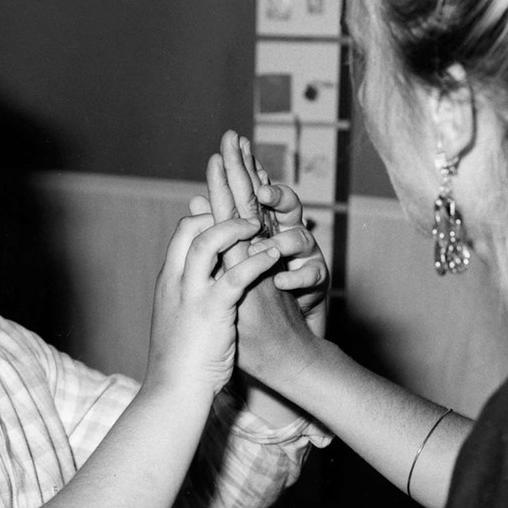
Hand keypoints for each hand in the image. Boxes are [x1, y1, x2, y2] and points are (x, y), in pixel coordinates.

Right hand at [147, 213, 282, 399]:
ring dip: (234, 228)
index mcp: (169, 282)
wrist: (174, 391)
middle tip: (243, 210)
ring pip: (207, 243)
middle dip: (216, 210)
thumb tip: (198, 286)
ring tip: (256, 225)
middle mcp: (176, 282)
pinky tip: (271, 256)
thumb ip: (186, 297)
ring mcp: (192, 295)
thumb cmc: (179, 361)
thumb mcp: (178, 319)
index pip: (182, 234)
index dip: (205, 219)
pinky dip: (254, 262)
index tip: (227, 215)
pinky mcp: (212, 311)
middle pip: (190, 228)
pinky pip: (235, 276)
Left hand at [190, 131, 328, 390]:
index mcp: (255, 240)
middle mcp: (279, 245)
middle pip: (273, 206)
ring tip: (266, 234)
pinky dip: (297, 274)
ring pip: (298, 235)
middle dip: (259, 182)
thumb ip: (217, 239)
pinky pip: (311, 273)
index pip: (244, 202)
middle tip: (244, 158)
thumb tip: (194, 203)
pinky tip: (282, 276)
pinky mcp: (313, 289)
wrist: (288, 359)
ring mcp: (298, 263)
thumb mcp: (229, 277)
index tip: (225, 149)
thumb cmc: (253, 320)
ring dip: (283, 234)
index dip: (237, 175)